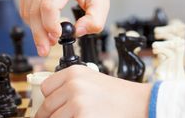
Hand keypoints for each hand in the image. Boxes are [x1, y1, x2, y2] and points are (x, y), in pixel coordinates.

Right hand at [19, 0, 115, 55]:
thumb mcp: (102, 1)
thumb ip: (95, 20)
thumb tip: (79, 32)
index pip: (49, 6)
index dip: (50, 25)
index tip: (57, 38)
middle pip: (35, 11)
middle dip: (40, 34)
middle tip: (47, 48)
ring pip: (27, 11)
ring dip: (35, 29)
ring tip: (48, 38)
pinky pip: (24, 6)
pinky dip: (32, 19)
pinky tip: (44, 24)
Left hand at [36, 65, 151, 117]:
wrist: (138, 103)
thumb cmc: (118, 94)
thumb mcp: (92, 80)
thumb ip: (70, 85)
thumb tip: (48, 101)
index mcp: (74, 72)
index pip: (46, 88)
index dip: (50, 99)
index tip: (53, 106)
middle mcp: (73, 85)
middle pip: (46, 107)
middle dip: (53, 115)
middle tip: (70, 114)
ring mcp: (76, 103)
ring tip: (82, 115)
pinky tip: (88, 117)